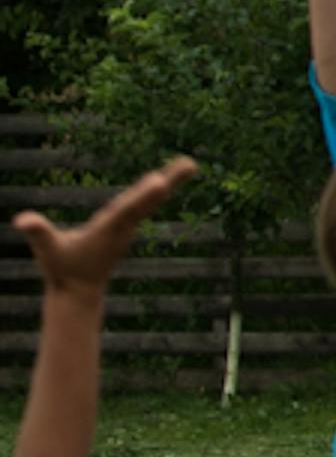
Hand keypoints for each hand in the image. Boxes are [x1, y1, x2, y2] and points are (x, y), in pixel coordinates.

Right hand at [15, 157, 196, 296]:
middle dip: (168, 181)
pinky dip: (155, 191)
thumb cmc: (61, 270)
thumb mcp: (47, 251)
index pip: (126, 209)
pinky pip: (143, 204)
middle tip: (191, 164)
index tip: (160, 181)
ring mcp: (126, 227)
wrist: (79, 292)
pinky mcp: (124, 227)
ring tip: (189, 164)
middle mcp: (122, 227)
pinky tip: (166, 179)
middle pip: (147, 200)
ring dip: (168, 181)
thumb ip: (37, 233)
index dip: (142, 196)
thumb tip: (21, 220)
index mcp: (107, 230)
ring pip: (149, 200)